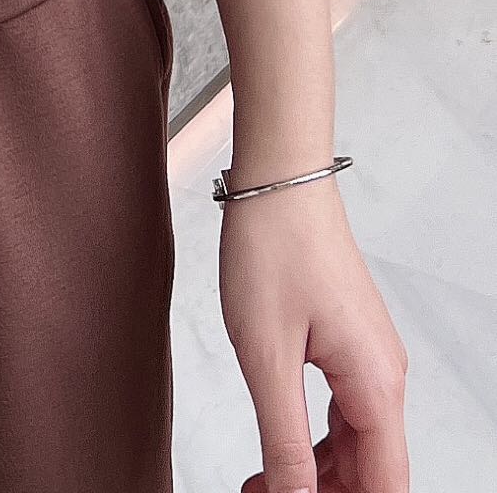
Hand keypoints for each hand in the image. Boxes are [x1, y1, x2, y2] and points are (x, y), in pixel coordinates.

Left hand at [221, 176, 408, 491]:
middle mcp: (384, 375)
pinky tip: (276, 444)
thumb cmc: (272, 249)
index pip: (383, 485)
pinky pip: (342, 410)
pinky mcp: (348, 341)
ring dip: (314, 473)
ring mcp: (368, 357)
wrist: (278, 179)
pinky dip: (311, 437)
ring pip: (355, 443)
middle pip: (371, 470)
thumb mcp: (265, 354)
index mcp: (375, 385)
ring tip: (259, 483)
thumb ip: (284, 437)